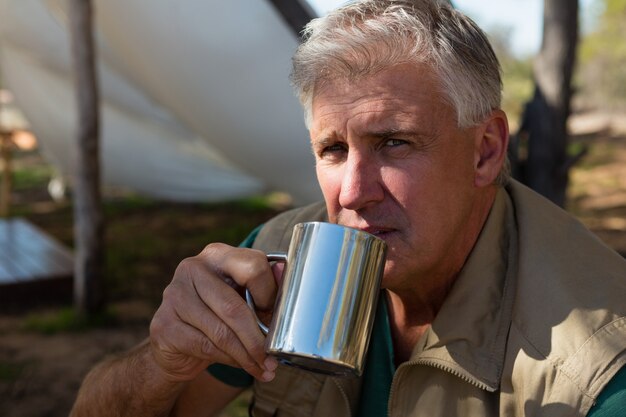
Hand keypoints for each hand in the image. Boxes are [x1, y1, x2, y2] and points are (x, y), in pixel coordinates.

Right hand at [149, 243, 278, 382]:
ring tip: (264, 368)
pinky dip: (230, 360)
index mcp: (217, 254)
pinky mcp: (164, 324)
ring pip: (221, 332)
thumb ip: (265, 287)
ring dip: (246, 355)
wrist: (177, 342)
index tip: (279, 319)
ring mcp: (174, 295)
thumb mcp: (244, 297)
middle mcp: (192, 268)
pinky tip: (242, 365)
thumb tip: (282, 272)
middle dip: (258, 339)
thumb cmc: (220, 314)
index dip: (270, 296)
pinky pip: (206, 346)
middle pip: (234, 307)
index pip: (252, 266)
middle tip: (273, 359)